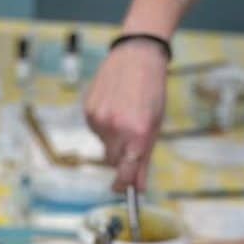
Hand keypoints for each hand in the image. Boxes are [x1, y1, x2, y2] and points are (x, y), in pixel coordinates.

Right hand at [84, 40, 167, 190]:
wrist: (136, 55)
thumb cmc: (151, 91)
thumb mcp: (154, 126)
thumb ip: (145, 159)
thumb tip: (138, 188)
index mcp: (137, 133)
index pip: (124, 172)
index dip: (123, 184)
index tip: (121, 189)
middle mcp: (116, 128)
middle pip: (113, 161)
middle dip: (122, 157)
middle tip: (131, 139)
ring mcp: (99, 119)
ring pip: (104, 145)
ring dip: (113, 138)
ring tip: (124, 114)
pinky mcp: (88, 111)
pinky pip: (95, 130)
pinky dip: (104, 125)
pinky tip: (113, 107)